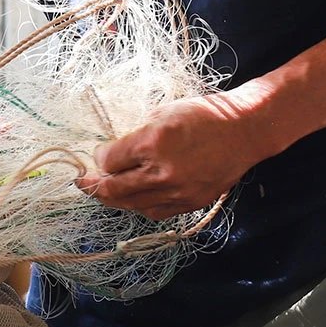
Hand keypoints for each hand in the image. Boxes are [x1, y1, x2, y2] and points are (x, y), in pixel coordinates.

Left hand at [74, 93, 270, 219]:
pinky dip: (138, 206)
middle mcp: (162, 173)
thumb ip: (136, 136)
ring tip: (104, 192)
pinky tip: (133, 198)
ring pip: (131, 205)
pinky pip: (154, 212)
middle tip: (82, 182)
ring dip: (114, 198)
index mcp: (152, 143)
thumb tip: (112, 152)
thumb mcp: (162, 113)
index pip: (108, 160)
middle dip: (92, 186)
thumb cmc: (203, 115)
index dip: (98, 157)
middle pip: (113, 189)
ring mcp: (177, 192)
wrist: (244, 132)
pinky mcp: (189, 203)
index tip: (98, 153)